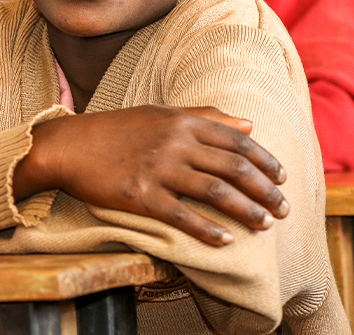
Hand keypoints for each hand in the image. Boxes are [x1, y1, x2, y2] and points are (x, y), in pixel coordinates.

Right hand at [13, 105, 288, 245]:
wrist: (70, 145)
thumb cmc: (117, 129)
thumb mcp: (161, 113)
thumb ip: (206, 116)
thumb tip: (248, 125)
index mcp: (183, 121)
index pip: (237, 142)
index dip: (265, 161)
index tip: (281, 178)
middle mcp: (175, 143)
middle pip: (234, 168)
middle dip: (265, 191)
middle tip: (283, 208)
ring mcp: (159, 169)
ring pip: (216, 192)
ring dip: (246, 210)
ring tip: (264, 224)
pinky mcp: (141, 195)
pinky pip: (182, 216)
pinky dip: (207, 230)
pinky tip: (225, 241)